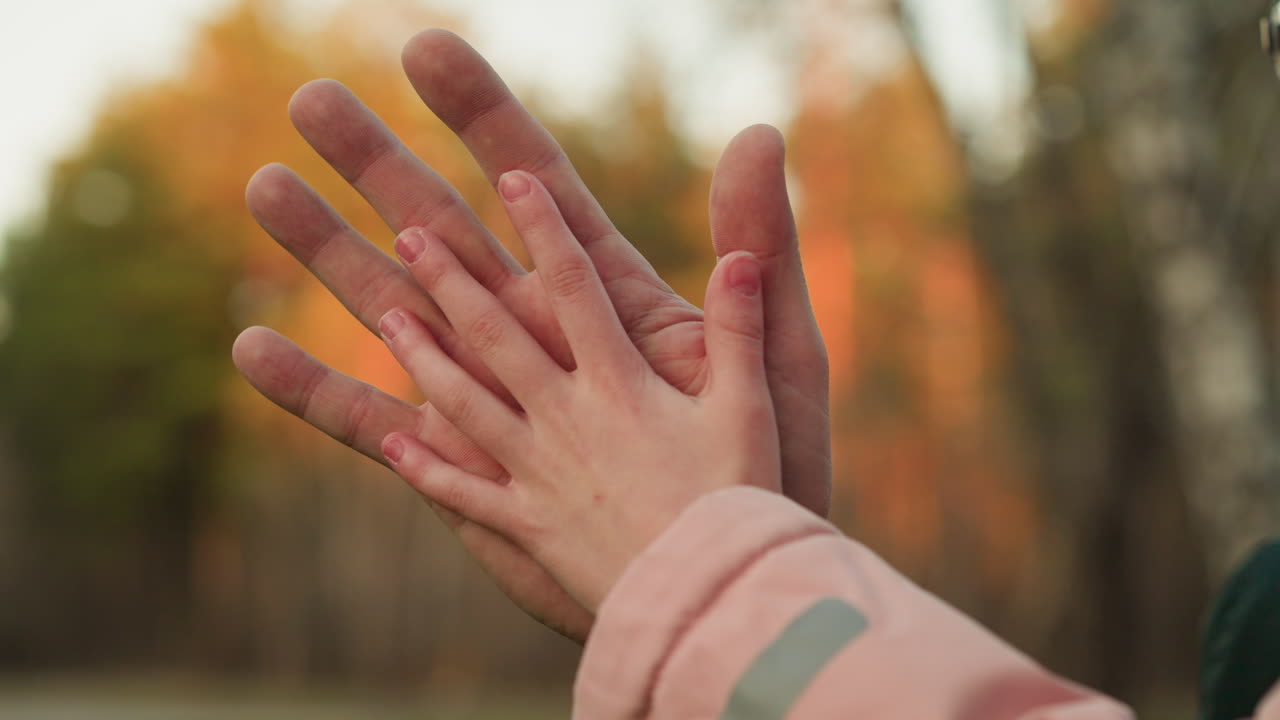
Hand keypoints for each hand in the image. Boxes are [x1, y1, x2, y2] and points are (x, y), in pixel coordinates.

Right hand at [231, 30, 828, 640]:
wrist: (724, 582)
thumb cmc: (767, 476)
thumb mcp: (772, 356)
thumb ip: (760, 251)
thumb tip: (760, 134)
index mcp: (604, 298)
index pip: (537, 187)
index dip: (482, 120)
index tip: (425, 52)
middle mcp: (534, 336)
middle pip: (443, 231)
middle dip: (378, 165)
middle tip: (311, 100)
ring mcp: (490, 399)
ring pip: (390, 310)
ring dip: (326, 252)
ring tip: (263, 188)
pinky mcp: (460, 469)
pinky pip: (371, 423)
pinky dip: (313, 390)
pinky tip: (252, 347)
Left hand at [380, 172, 779, 609]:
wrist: (708, 599)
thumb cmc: (740, 502)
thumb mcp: (753, 409)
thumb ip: (740, 330)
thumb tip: (740, 256)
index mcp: (620, 384)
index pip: (575, 288)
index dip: (545, 229)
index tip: (513, 178)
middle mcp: (566, 418)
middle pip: (498, 338)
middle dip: (453, 280)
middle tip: (409, 232)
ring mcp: (539, 475)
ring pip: (466, 405)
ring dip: (424, 357)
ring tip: (387, 316)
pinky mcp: (529, 528)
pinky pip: (467, 495)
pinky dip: (428, 470)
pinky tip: (393, 444)